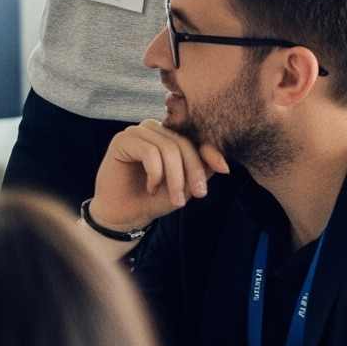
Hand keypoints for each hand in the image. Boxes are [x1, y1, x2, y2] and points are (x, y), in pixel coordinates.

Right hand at [89, 120, 229, 235]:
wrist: (125, 216)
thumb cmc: (153, 199)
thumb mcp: (185, 185)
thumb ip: (201, 169)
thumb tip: (222, 162)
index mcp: (168, 135)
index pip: (194, 137)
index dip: (210, 152)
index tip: (224, 170)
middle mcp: (153, 129)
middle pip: (183, 143)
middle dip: (192, 171)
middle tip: (198, 195)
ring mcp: (137, 132)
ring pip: (168, 148)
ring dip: (175, 178)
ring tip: (175, 200)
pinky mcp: (122, 140)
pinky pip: (150, 152)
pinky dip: (155, 174)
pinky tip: (151, 188)